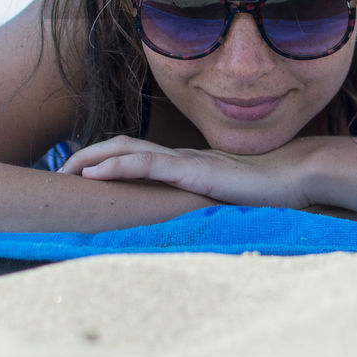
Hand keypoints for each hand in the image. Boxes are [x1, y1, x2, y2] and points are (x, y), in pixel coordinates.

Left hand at [56, 135, 315, 208]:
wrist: (295, 175)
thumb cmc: (264, 188)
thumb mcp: (224, 194)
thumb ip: (204, 196)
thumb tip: (186, 211)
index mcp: (184, 161)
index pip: (136, 151)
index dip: (105, 156)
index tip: (79, 172)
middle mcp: (180, 156)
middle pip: (123, 145)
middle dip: (88, 155)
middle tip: (61, 172)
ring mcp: (186, 161)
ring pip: (129, 151)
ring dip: (93, 158)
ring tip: (67, 169)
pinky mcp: (194, 172)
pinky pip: (149, 166)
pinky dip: (118, 166)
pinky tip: (95, 174)